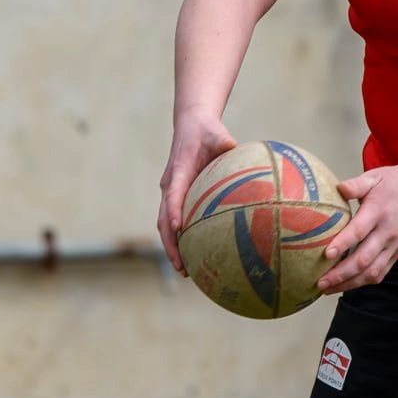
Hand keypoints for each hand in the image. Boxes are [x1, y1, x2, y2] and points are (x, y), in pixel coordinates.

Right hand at [157, 108, 238, 276]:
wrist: (191, 125)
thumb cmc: (206, 130)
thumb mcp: (215, 132)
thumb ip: (222, 140)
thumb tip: (233, 145)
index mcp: (177, 172)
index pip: (172, 195)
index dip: (174, 211)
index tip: (179, 228)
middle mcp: (169, 186)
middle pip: (164, 220)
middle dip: (170, 244)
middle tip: (182, 267)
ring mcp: (171, 193)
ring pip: (166, 225)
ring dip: (172, 247)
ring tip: (185, 271)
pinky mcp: (177, 196)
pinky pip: (176, 221)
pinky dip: (180, 239)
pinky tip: (196, 254)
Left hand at [317, 161, 397, 293]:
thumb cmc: (397, 182)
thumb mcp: (375, 177)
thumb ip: (356, 185)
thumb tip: (337, 188)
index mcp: (379, 211)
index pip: (359, 231)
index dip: (343, 244)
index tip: (327, 254)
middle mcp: (388, 232)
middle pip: (364, 259)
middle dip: (341, 274)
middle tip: (321, 282)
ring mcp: (394, 245)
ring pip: (372, 271)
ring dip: (350, 283)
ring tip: (328, 289)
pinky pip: (381, 272)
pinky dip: (363, 281)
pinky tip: (347, 285)